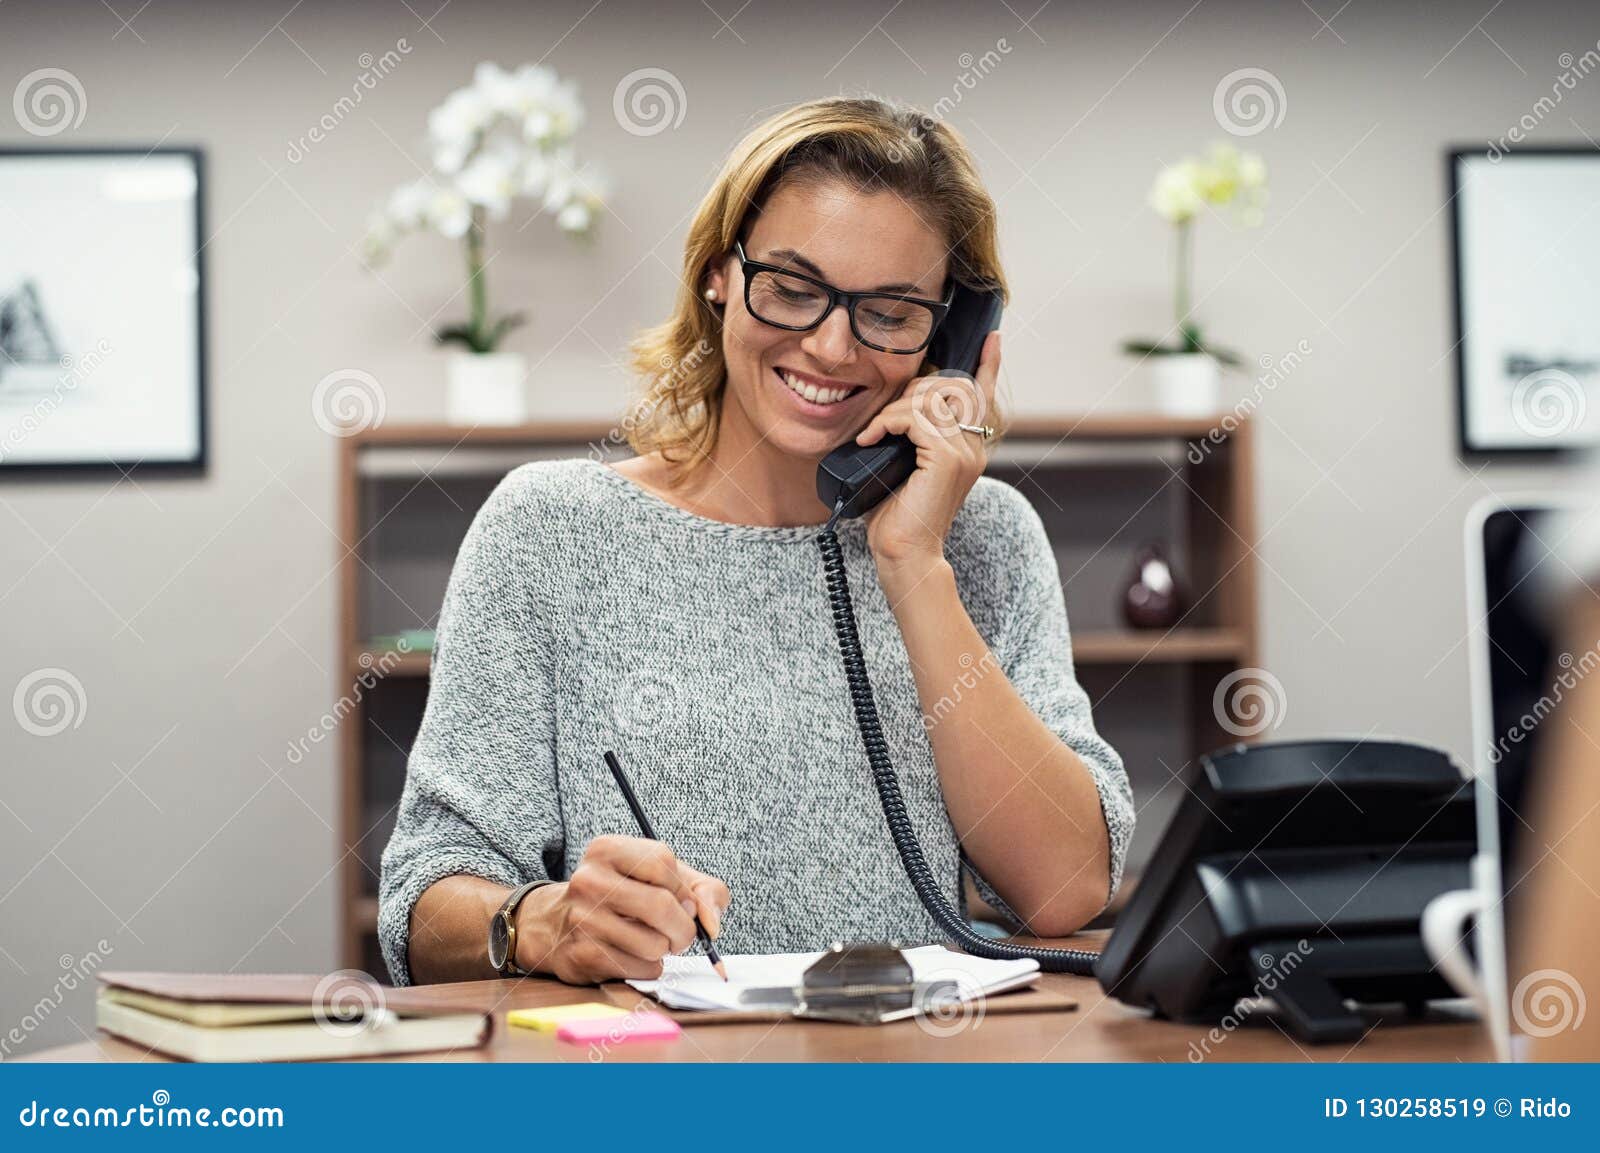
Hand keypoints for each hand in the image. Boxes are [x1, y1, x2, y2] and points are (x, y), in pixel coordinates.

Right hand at [516, 835, 730, 984]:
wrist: (556, 925)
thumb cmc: (622, 896)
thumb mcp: (660, 877)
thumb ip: (702, 889)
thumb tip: (711, 923)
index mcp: (606, 850)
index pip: (662, 862)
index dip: (682, 887)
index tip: (681, 900)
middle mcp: (589, 881)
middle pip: (661, 905)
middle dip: (684, 927)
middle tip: (680, 933)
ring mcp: (583, 920)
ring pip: (655, 944)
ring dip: (665, 949)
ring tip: (652, 941)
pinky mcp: (583, 956)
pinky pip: (641, 969)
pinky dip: (649, 967)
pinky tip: (632, 954)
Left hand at [852, 330, 999, 570]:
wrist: (905, 555)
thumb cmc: (898, 517)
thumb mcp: (904, 467)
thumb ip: (912, 438)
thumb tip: (894, 411)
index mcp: (969, 448)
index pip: (983, 396)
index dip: (988, 364)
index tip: (992, 338)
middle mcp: (973, 447)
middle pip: (953, 386)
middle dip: (915, 387)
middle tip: (885, 416)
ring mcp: (964, 452)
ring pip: (931, 398)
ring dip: (895, 408)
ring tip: (874, 433)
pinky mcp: (946, 459)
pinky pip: (915, 417)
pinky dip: (887, 422)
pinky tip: (871, 439)